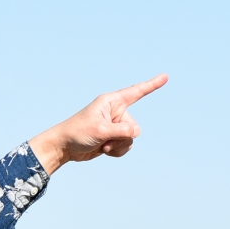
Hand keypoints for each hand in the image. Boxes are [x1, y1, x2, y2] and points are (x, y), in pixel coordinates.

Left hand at [28, 74, 167, 173]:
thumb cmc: (78, 133)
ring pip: (131, 138)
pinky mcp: (113, 138)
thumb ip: (122, 130)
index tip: (165, 77)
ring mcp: (115, 126)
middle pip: (134, 126)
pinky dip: (116, 151)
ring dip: (118, 146)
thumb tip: (137, 132)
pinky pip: (125, 147)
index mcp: (111, 102)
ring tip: (102, 145)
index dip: (152, 85)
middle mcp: (115, 112)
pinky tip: (103, 150)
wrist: (64, 147)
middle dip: (121, 136)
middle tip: (103, 138)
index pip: (136, 92)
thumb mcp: (101, 130)